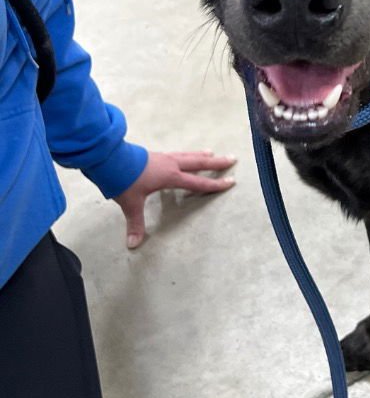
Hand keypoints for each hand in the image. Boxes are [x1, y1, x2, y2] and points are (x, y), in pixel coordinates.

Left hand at [114, 150, 236, 248]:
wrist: (108, 158)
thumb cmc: (123, 180)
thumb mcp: (130, 204)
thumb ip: (135, 223)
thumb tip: (133, 244)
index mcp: (170, 177)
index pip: (197, 183)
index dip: (215, 185)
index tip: (231, 182)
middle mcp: (171, 165)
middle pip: (199, 163)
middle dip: (216, 163)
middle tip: (232, 158)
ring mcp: (163, 157)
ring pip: (188, 155)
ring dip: (201, 155)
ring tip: (212, 152)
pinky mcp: (154, 155)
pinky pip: (176, 154)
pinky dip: (185, 154)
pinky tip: (183, 156)